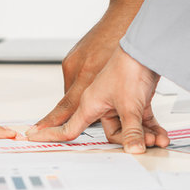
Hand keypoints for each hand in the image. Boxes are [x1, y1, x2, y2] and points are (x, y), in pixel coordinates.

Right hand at [26, 47, 168, 153]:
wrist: (148, 39)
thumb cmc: (131, 61)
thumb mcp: (130, 104)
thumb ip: (132, 130)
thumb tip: (133, 149)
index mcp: (87, 98)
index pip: (65, 122)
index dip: (49, 132)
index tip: (33, 136)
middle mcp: (95, 96)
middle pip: (106, 129)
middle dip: (126, 139)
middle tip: (142, 144)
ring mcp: (111, 93)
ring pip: (123, 121)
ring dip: (140, 131)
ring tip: (155, 136)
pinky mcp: (127, 92)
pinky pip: (133, 112)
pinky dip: (144, 121)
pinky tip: (156, 128)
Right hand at [32, 0, 148, 131]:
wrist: (128, 14)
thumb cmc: (132, 48)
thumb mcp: (130, 87)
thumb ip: (123, 112)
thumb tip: (119, 132)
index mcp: (87, 78)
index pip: (64, 110)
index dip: (49, 125)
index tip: (33, 133)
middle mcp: (76, 70)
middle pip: (67, 104)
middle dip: (61, 118)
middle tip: (43, 129)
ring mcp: (74, 62)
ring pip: (74, 92)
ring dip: (83, 101)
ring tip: (99, 100)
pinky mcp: (75, 56)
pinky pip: (76, 79)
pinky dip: (84, 87)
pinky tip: (99, 84)